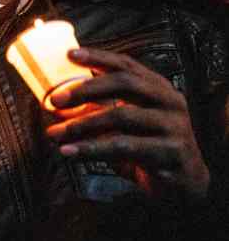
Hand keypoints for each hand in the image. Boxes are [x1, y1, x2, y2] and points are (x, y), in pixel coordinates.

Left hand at [46, 47, 209, 201]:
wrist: (184, 186)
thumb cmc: (148, 150)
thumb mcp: (125, 127)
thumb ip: (101, 111)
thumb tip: (57, 105)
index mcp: (158, 89)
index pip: (127, 65)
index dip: (99, 57)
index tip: (70, 54)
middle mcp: (169, 102)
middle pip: (126, 83)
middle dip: (86, 89)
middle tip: (55, 99)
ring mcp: (173, 126)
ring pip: (121, 116)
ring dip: (82, 125)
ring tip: (54, 133)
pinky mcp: (170, 152)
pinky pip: (123, 147)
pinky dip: (91, 148)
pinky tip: (69, 151)